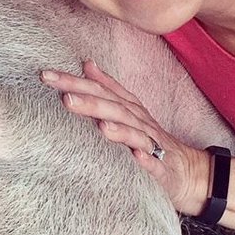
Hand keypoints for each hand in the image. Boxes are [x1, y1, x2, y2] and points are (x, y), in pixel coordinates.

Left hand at [40, 60, 211, 215]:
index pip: (100, 90)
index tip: (47, 76)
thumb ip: (108, 89)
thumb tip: (87, 64)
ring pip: (135, 133)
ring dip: (118, 129)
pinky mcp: (163, 168)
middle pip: (115, 108)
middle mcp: (139, 122)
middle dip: (91, 102)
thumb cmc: (150, 140)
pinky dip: (147, 158)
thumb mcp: (129, 110)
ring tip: (100, 125)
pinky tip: (137, 156)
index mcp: (128, 108)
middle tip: (65, 97)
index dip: (75, 82)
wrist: (187, 170)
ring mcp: (152, 144)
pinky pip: (156, 163)